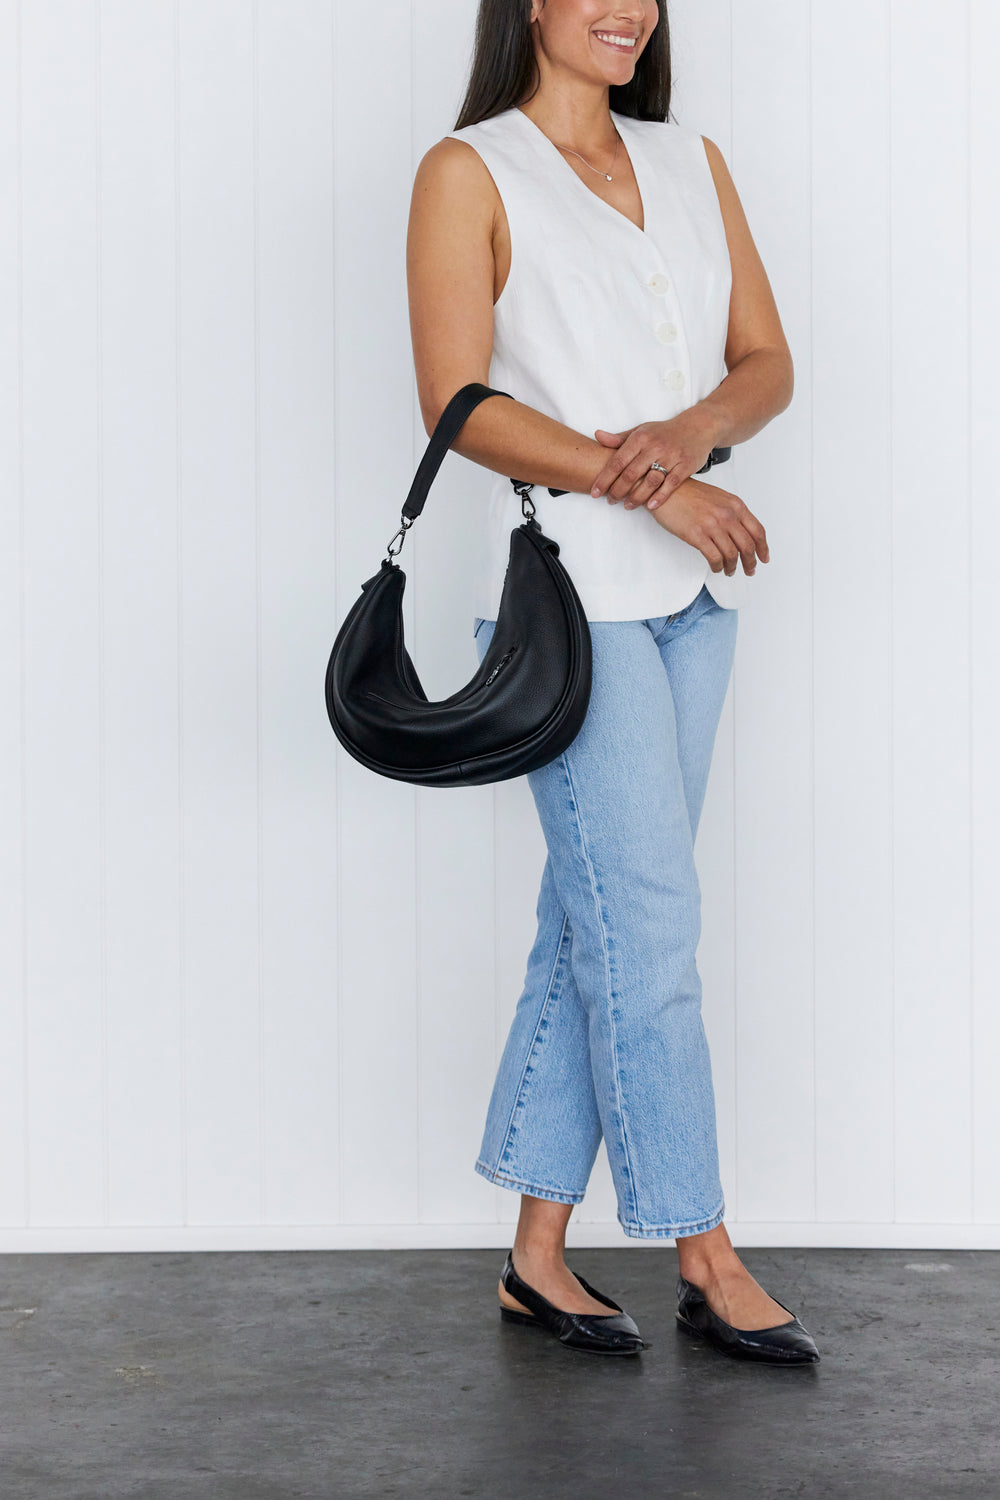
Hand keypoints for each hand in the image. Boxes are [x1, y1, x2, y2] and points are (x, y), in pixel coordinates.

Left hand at [590, 412, 719, 510]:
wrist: (698, 427)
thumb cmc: (665, 432)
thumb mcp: (641, 431)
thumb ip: (619, 439)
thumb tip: (597, 436)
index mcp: (640, 438)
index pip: (617, 461)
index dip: (604, 479)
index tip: (595, 492)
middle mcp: (655, 446)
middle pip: (631, 474)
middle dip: (618, 491)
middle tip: (610, 501)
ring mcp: (671, 456)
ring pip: (650, 482)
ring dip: (636, 497)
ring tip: (627, 506)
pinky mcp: (685, 466)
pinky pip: (671, 484)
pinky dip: (659, 497)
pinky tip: (650, 506)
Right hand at [647, 476, 768, 576]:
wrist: (666, 489)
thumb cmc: (688, 493)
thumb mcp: (718, 497)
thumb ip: (732, 513)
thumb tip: (741, 534)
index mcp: (735, 505)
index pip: (757, 530)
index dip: (763, 548)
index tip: (764, 558)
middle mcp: (727, 515)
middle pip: (747, 546)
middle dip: (750, 562)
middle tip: (749, 570)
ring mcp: (712, 525)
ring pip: (731, 554)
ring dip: (732, 567)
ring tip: (729, 571)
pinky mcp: (697, 535)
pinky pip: (714, 557)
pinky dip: (718, 567)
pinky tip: (716, 568)